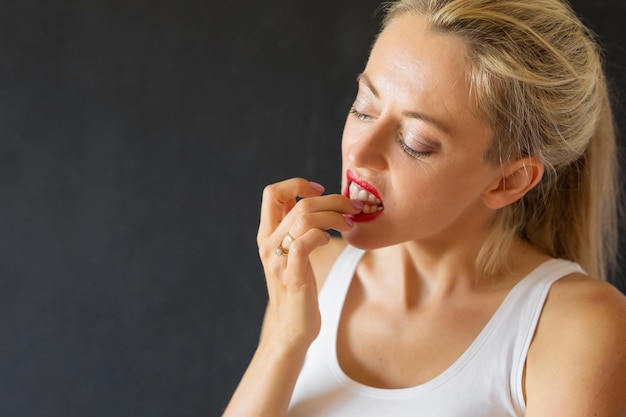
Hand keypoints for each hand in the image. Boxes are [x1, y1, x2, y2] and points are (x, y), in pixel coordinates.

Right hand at [257, 178, 361, 352]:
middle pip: (299, 203)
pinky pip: (304, 243)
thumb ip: (293, 227)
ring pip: (304, 218)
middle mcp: (267, 243)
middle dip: (332, 200)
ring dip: (333, 216)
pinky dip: (322, 236)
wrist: (291, 328)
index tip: (320, 190)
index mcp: (266, 233)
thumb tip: (309, 199)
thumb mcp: (291, 252)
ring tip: (348, 224)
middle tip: (352, 208)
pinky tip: (331, 241)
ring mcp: (278, 259)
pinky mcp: (292, 275)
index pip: (271, 192)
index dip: (297, 183)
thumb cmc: (297, 287)